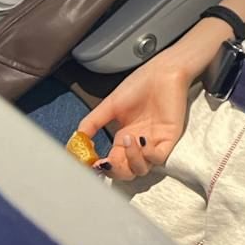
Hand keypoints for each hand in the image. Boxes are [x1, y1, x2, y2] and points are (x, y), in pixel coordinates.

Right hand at [77, 57, 192, 180]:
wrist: (162, 71)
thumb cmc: (140, 84)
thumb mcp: (108, 106)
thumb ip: (90, 123)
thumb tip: (75, 142)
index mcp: (124, 138)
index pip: (112, 163)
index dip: (102, 167)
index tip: (92, 162)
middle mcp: (139, 144)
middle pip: (126, 173)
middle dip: (115, 171)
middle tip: (108, 159)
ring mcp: (155, 142)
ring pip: (142, 169)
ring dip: (131, 160)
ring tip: (128, 138)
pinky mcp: (169, 137)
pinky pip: (159, 158)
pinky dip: (148, 154)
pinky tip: (142, 139)